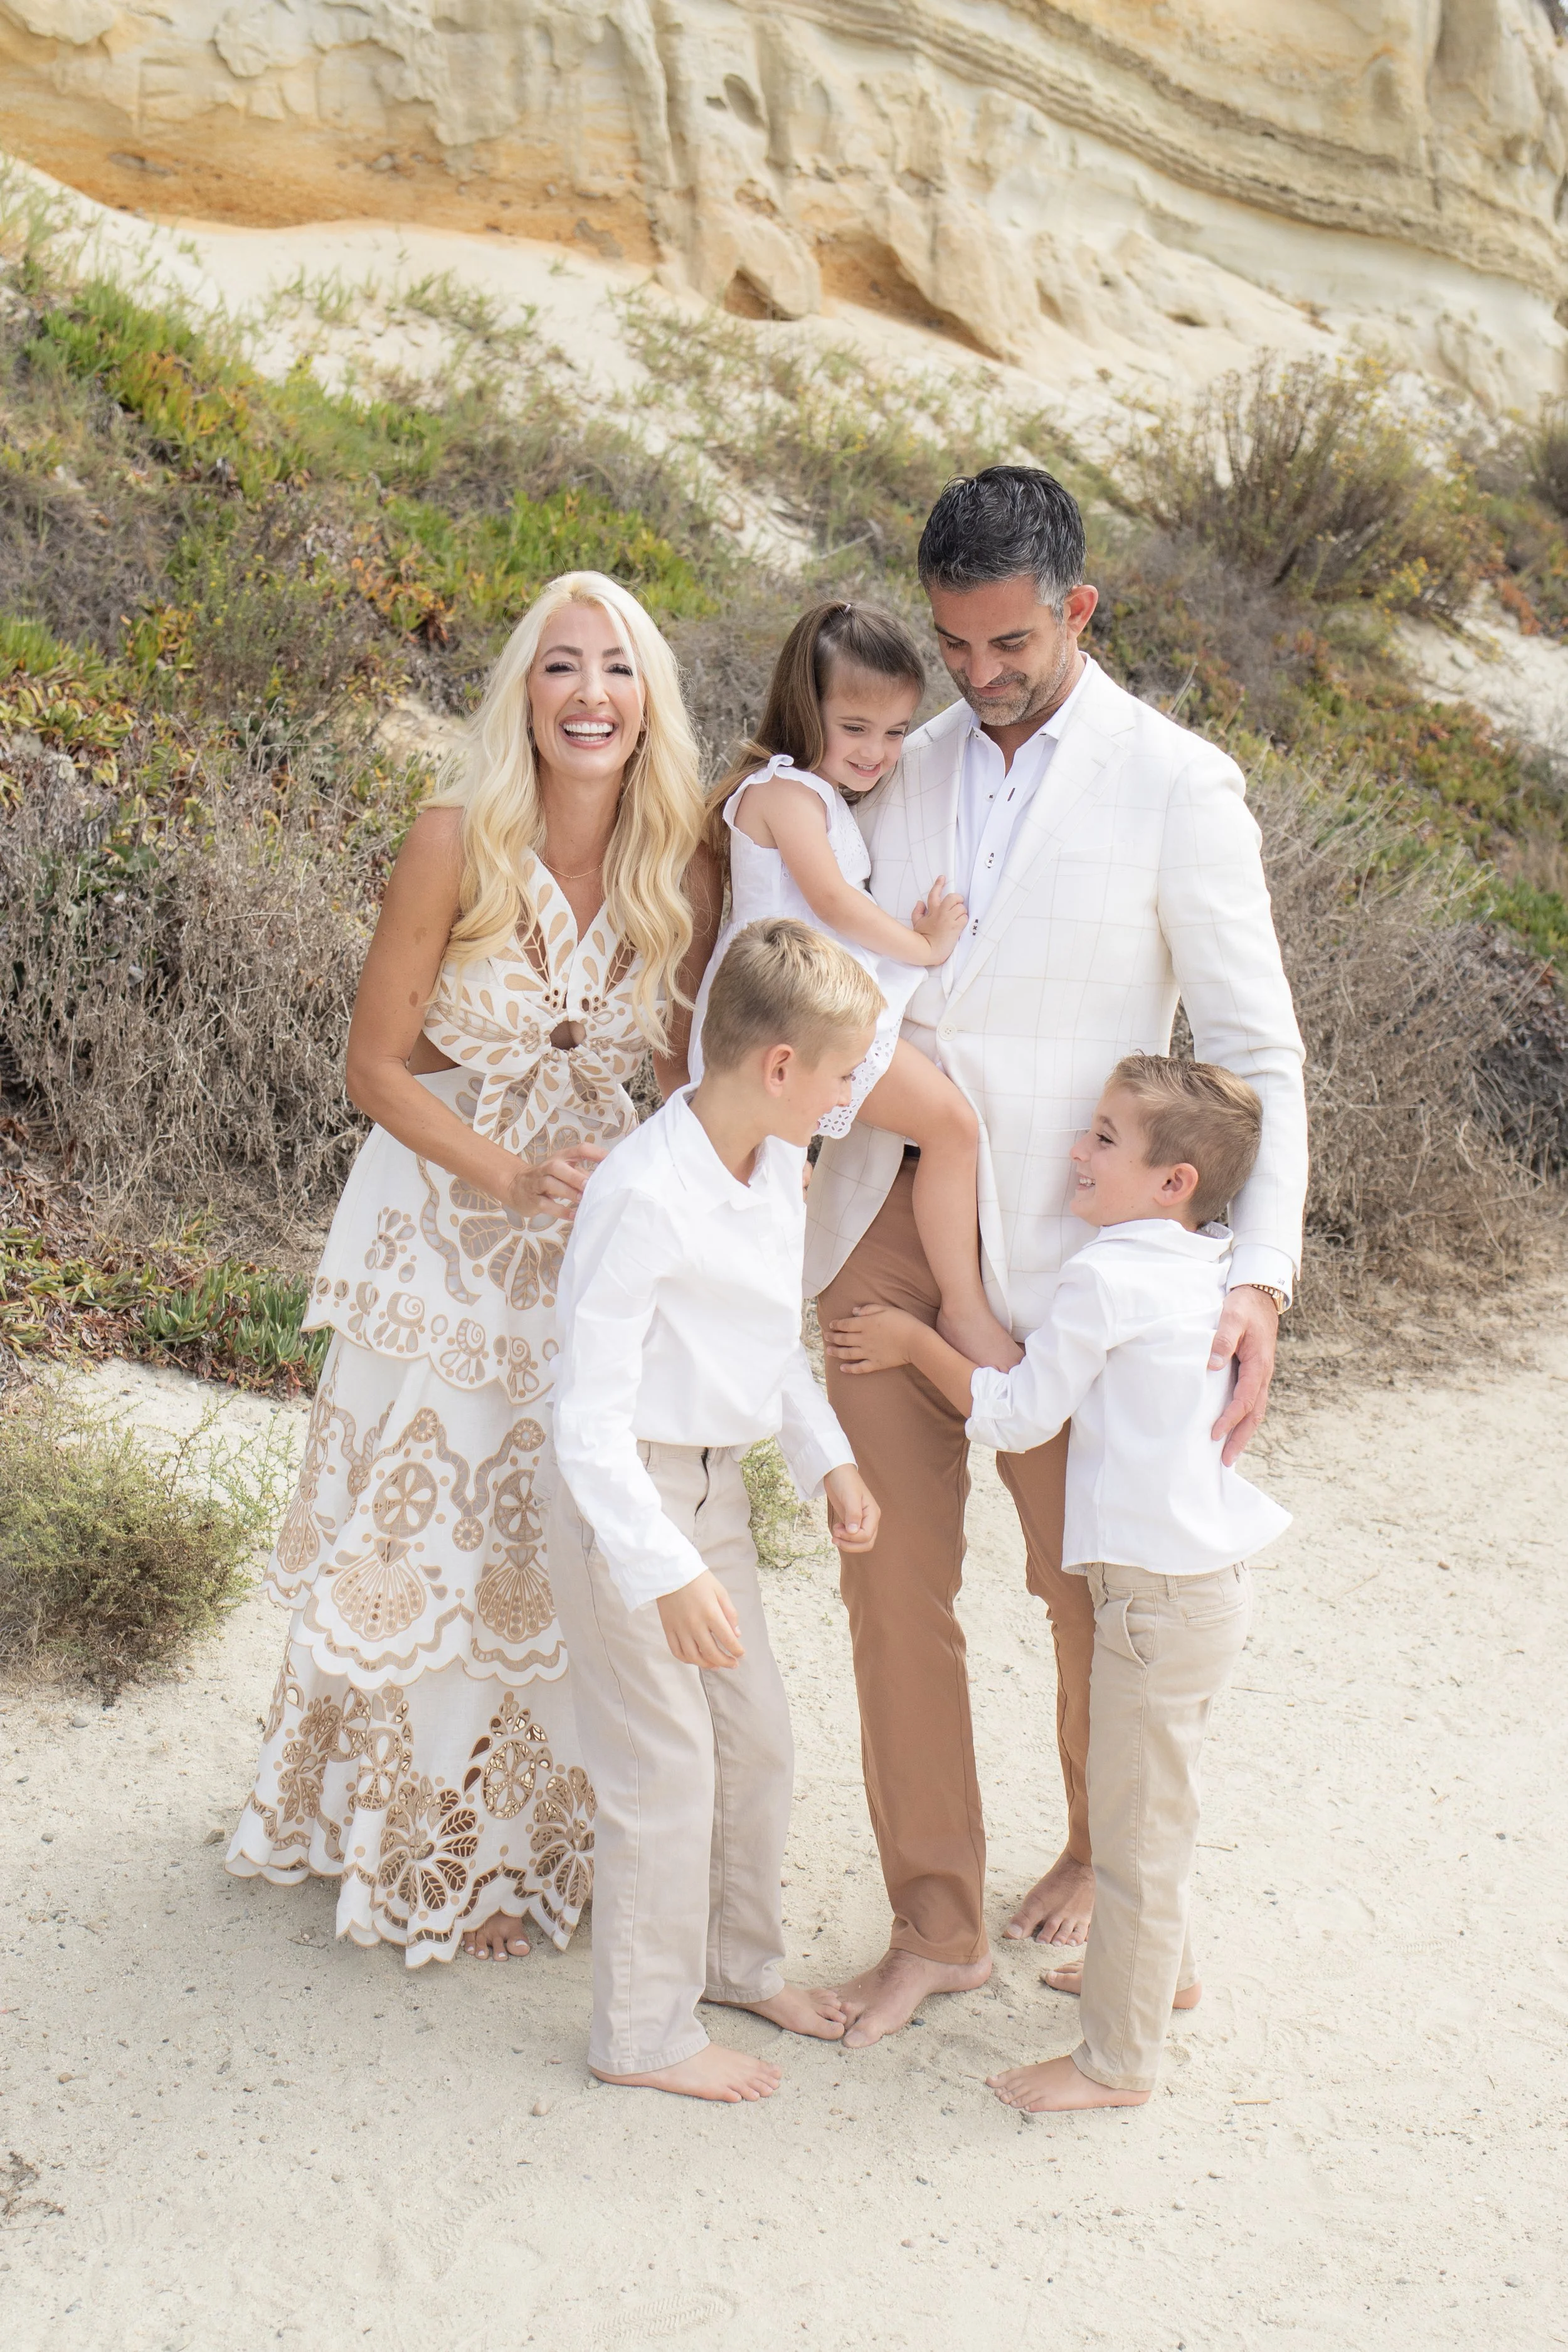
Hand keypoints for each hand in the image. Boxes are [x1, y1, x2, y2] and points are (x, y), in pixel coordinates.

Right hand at [504, 1143, 608, 1223]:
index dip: (595, 1153)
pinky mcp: (533, 1200)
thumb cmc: (548, 1178)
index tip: (610, 1160)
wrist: (515, 1186)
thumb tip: (607, 1178)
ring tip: (583, 1200)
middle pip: (558, 1167)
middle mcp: (548, 1167)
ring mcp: (538, 1183)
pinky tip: (573, 1215)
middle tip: (590, 1186)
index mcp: (561, 1157)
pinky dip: (561, 1210)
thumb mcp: (564, 1170)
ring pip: (551, 1184)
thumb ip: (583, 1173)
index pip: (579, 1149)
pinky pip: (546, 1205)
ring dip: (568, 1192)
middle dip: (575, 1176)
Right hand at [656, 1570, 744, 1667]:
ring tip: (717, 1665)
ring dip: (708, 1664)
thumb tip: (737, 1634)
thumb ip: (730, 1613)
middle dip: (726, 1662)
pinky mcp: (668, 1629)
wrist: (671, 1571)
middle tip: (733, 1664)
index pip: (727, 1639)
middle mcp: (695, 1624)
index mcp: (710, 1613)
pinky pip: (677, 1651)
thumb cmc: (698, 1580)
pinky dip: (687, 1660)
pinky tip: (697, 1659)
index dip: (737, 1650)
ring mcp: (680, 1628)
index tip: (741, 1654)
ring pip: (694, 1656)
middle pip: (712, 1652)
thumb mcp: (720, 1591)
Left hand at [823, 1464, 879, 1552]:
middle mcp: (870, 1519)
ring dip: (847, 1544)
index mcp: (873, 1513)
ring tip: (834, 1535)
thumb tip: (853, 1532)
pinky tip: (836, 1529)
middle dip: (850, 1545)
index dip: (851, 1538)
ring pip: (860, 1542)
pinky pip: (853, 1537)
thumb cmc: (844, 1480)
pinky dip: (844, 1538)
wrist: (836, 1471)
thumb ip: (853, 1514)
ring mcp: (862, 1520)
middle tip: (835, 1537)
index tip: (837, 1529)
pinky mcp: (852, 1520)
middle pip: (866, 1543)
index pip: (866, 1536)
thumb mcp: (850, 1496)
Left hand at [824, 1301, 920, 1374]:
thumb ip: (869, 1309)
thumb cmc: (903, 1322)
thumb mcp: (886, 1309)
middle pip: (843, 1338)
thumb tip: (854, 1311)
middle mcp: (863, 1339)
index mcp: (865, 1324)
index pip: (845, 1324)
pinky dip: (849, 1369)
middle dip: (832, 1337)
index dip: (836, 1324)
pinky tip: (842, 1368)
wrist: (916, 1341)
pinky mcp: (875, 1364)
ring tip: (828, 1351)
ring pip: (847, 1353)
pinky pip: (859, 1368)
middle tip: (825, 1336)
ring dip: (836, 1352)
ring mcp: (868, 1353)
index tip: (830, 1325)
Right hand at [909, 875, 968, 966]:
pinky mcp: (956, 927)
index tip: (942, 878)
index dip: (939, 884)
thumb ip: (917, 911)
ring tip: (959, 918)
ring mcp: (949, 919)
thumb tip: (920, 902)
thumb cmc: (922, 938)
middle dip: (958, 899)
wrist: (927, 950)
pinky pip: (965, 918)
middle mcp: (941, 912)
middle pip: (953, 897)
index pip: (935, 893)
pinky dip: (964, 920)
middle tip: (958, 904)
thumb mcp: (916, 923)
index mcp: (932, 910)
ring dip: (962, 912)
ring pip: (961, 908)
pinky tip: (960, 925)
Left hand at [1209, 1286, 1279, 1463]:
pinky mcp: (1254, 1372)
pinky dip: (1243, 1418)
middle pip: (1254, 1414)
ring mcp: (1260, 1375)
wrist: (1260, 1295)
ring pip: (1255, 1410)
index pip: (1244, 1400)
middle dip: (1241, 1438)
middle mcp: (1263, 1374)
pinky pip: (1251, 1401)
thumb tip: (1212, 1365)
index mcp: (1258, 1365)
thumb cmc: (1244, 1305)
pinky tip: (1231, 1427)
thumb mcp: (1232, 1317)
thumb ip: (1222, 1339)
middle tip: (1226, 1461)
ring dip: (1243, 1432)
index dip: (1230, 1419)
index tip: (1214, 1433)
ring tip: (1229, 1453)